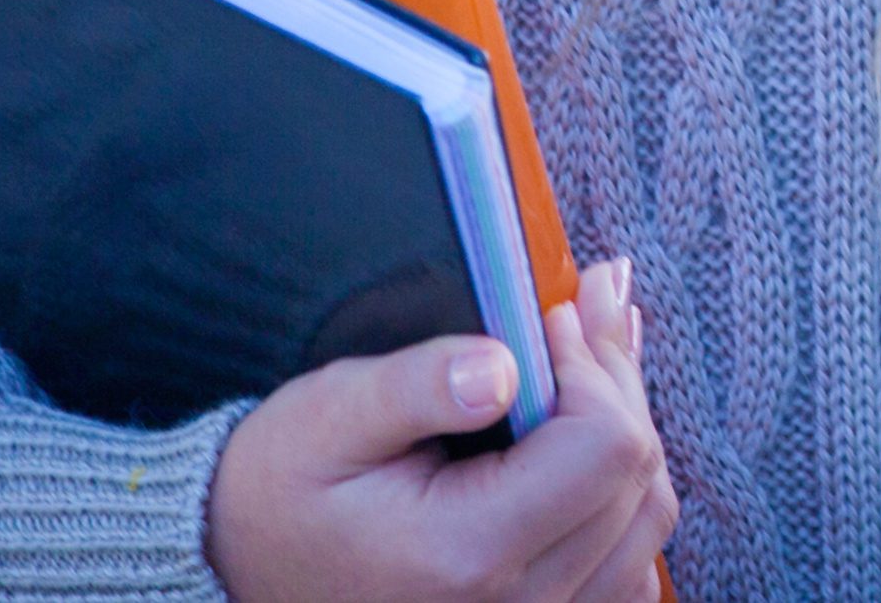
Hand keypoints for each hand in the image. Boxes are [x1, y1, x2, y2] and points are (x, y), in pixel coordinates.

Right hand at [203, 257, 679, 602]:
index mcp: (468, 554)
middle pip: (638, 477)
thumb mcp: (327, 416)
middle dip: (617, 382)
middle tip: (580, 314)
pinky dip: (622, 496)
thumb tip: (507, 365)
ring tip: (589, 358)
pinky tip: (586, 432)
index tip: (552, 320)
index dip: (596, 367)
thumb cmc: (275, 490)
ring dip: (629, 430)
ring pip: (647, 519)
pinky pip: (626, 566)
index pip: (607, 448)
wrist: (233, 566)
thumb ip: (418, 385)